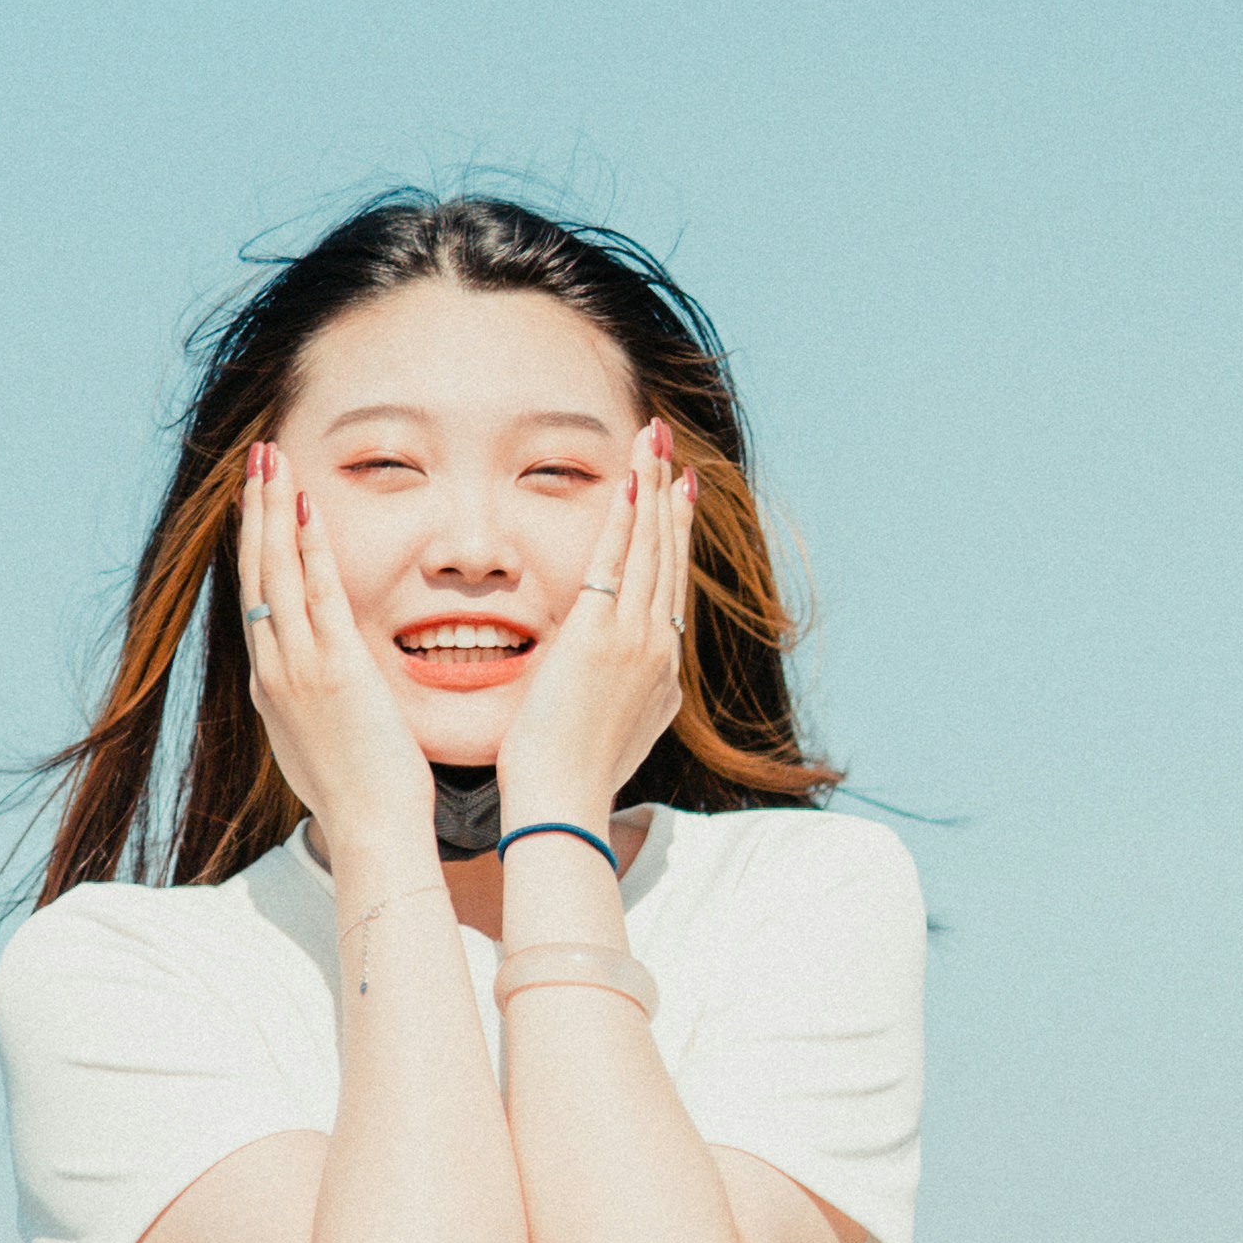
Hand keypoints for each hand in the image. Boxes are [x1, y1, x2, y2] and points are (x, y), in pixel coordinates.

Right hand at [236, 442, 433, 871]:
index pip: (256, 599)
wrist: (370, 832)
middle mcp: (273, 670)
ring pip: (276, 571)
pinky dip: (310, 547)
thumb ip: (318, 707)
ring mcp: (297, 668)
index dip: (254, 545)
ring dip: (273, 509)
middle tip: (258, 459)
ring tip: (271, 459)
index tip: (256, 503)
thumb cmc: (362, 797)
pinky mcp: (333, 669)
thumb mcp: (325, 744)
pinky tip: (307, 506)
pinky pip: (318, 593)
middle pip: (255, 572)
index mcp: (271, 686)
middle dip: (255, 510)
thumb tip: (325, 692)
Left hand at [494, 422, 691, 827]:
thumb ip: (625, 700)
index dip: (675, 536)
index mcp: (663, 674)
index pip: (671, 588)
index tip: (677, 495)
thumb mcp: (614, 732)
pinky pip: (616, 561)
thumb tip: (631, 691)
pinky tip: (630, 480)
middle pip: (668, 555)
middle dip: (670, 495)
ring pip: (650, 547)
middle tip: (669, 446)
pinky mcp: (601, 635)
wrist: (564, 801)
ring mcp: (636, 640)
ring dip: (652, 488)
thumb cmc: (571, 778)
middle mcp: (660, 648)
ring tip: (653, 441)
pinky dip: (625, 518)